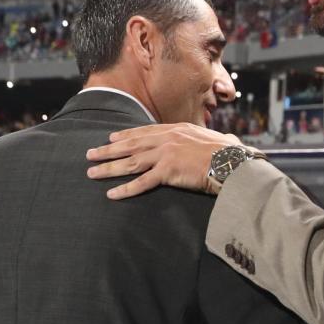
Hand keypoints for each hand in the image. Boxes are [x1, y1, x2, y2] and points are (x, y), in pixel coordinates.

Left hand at [86, 123, 240, 198]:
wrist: (233, 161)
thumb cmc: (230, 152)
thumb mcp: (215, 139)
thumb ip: (209, 140)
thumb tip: (227, 140)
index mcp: (177, 130)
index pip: (145, 132)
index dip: (126, 135)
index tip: (111, 138)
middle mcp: (168, 139)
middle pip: (131, 145)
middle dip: (108, 150)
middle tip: (90, 153)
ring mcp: (166, 154)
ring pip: (131, 162)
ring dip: (109, 168)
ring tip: (92, 172)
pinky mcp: (168, 171)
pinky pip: (142, 183)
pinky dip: (125, 189)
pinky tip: (112, 194)